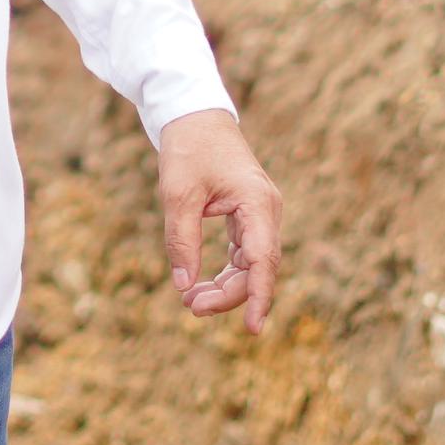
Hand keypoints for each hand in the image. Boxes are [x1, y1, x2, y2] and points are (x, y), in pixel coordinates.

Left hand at [154, 109, 285, 329]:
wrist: (194, 114)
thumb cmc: (188, 148)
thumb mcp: (177, 194)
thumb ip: (182, 241)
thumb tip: (184, 285)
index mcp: (257, 203)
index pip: (263, 260)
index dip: (257, 297)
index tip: (252, 329)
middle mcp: (266, 211)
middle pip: (257, 268)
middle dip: (229, 295)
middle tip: (192, 308)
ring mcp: (259, 213)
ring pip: (251, 264)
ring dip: (226, 286)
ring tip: (192, 302)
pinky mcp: (247, 215)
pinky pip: (243, 253)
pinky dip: (225, 271)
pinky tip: (202, 285)